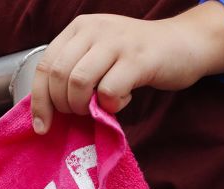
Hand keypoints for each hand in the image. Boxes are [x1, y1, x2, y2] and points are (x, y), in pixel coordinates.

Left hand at [29, 11, 223, 133]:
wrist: (184, 44)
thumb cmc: (137, 56)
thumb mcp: (100, 54)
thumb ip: (75, 70)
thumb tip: (48, 110)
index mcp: (79, 27)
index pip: (45, 64)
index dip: (40, 100)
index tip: (42, 126)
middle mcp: (94, 29)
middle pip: (58, 75)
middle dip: (64, 105)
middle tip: (80, 113)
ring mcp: (116, 42)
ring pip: (79, 82)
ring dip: (84, 106)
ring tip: (98, 107)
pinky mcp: (138, 59)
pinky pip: (109, 91)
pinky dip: (112, 105)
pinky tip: (123, 99)